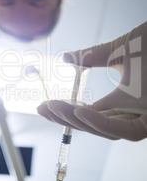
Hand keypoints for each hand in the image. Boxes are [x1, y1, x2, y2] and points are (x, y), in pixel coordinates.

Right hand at [37, 21, 146, 140]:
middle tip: (44, 108)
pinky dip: (101, 123)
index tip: (43, 106)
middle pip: (93, 126)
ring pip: (105, 131)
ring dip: (79, 122)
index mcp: (120, 102)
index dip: (65, 113)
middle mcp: (129, 114)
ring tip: (57, 108)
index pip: (87, 114)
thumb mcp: (117, 49)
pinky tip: (82, 111)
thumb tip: (64, 57)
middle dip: (66, 119)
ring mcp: (141, 119)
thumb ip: (91, 56)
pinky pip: (123, 129)